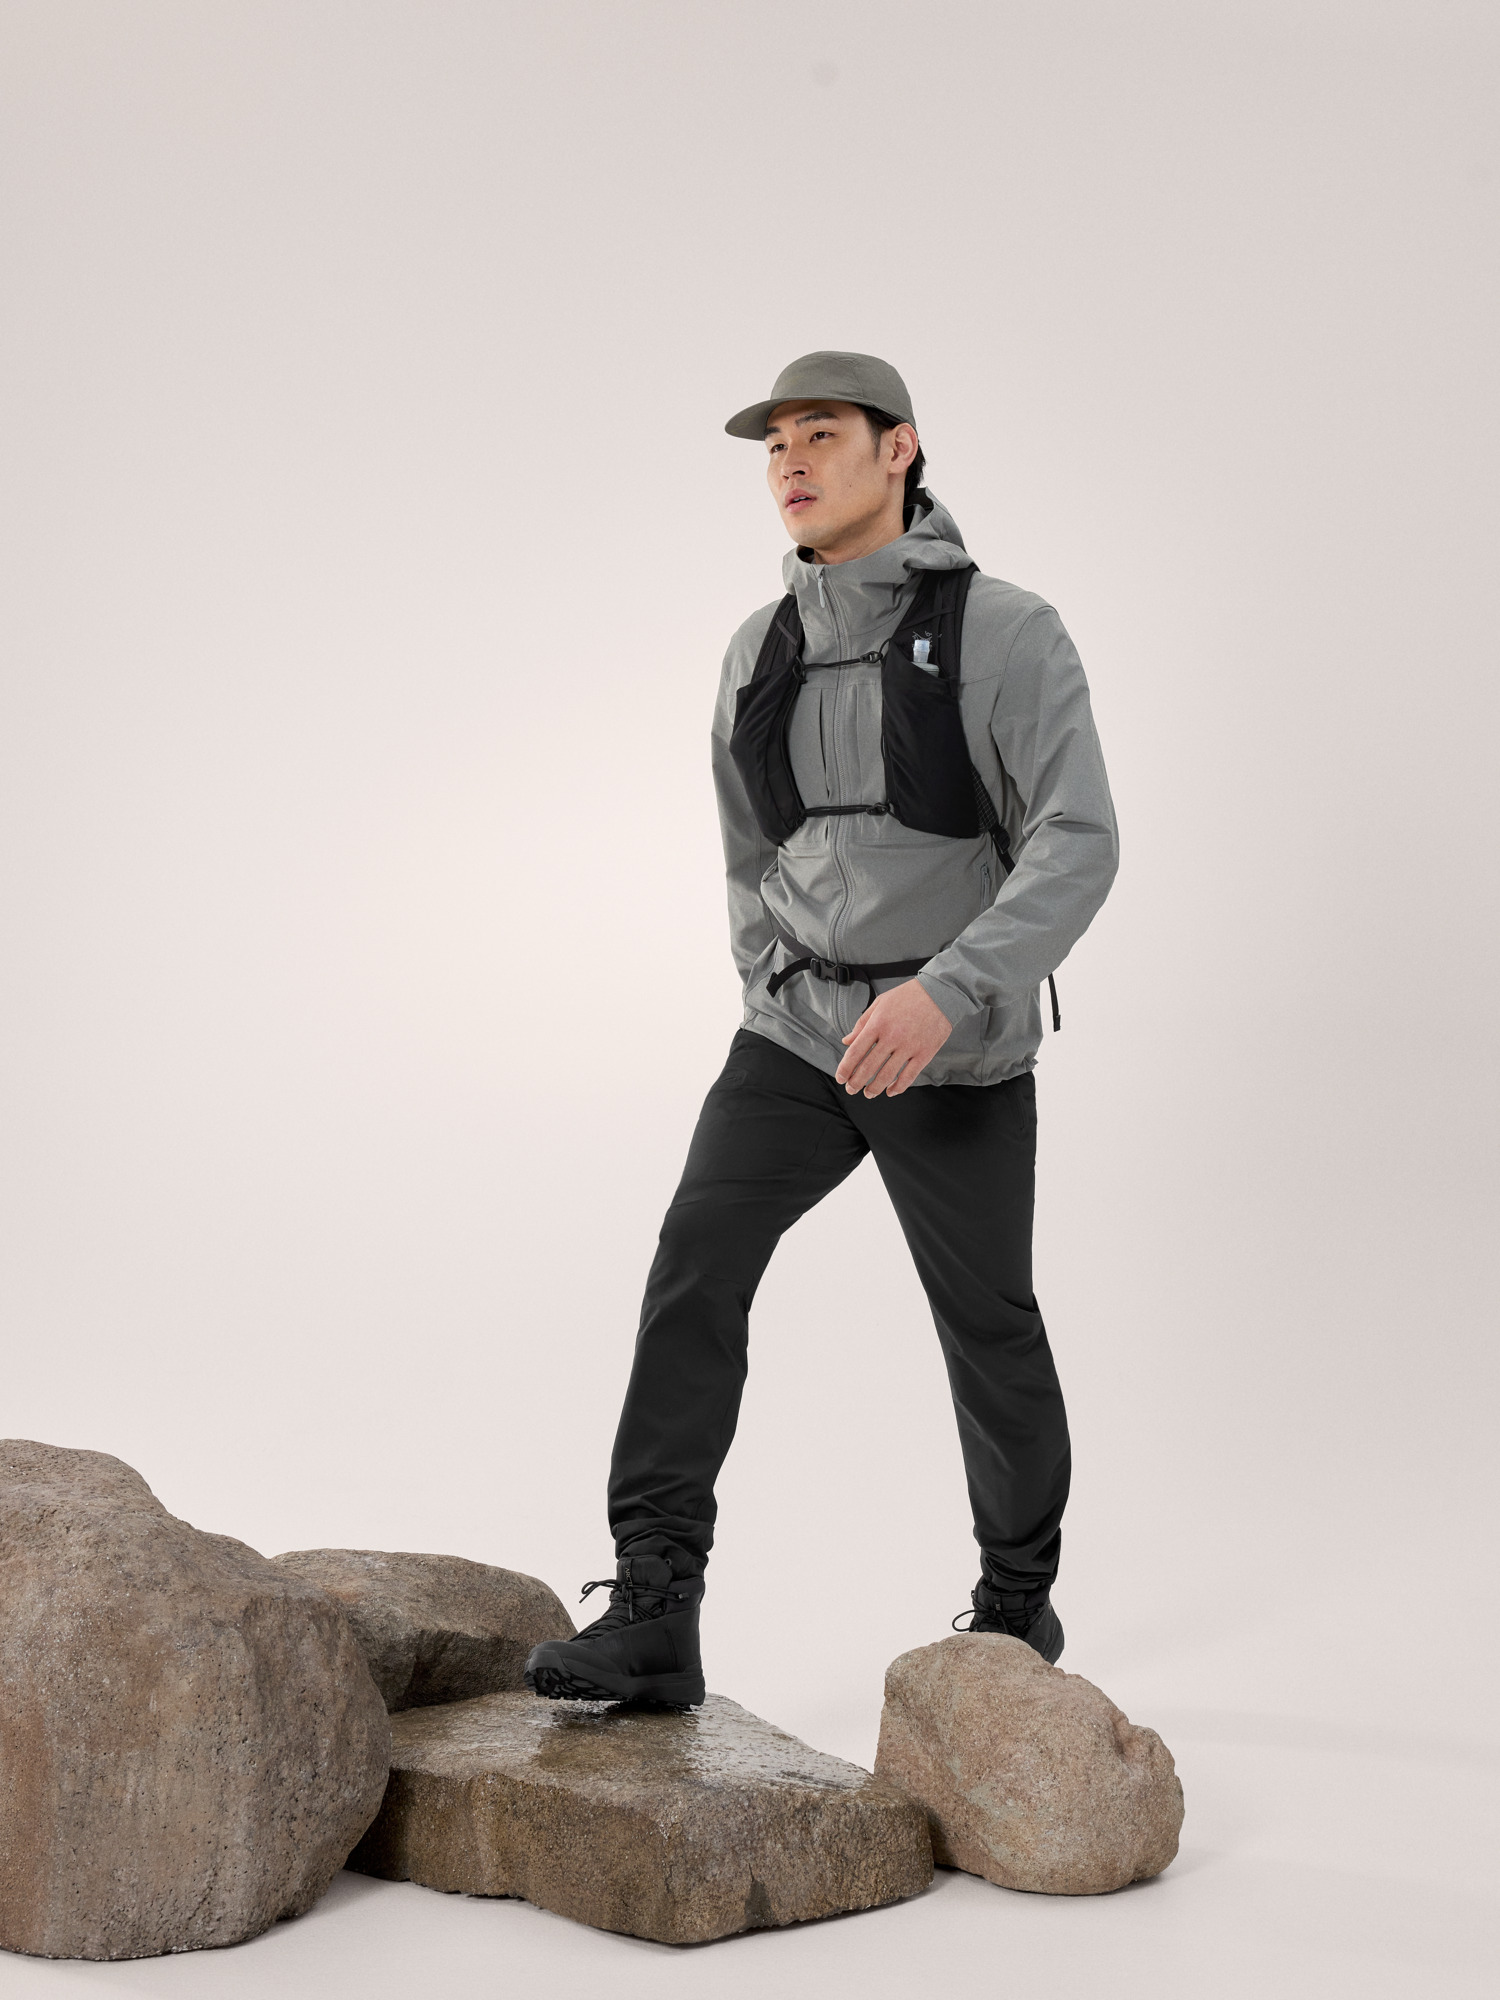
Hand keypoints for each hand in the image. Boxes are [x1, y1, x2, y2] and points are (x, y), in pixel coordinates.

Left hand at [835, 979, 953, 1097]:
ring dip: (874, 1088)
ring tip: (868, 1093)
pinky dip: (897, 1088)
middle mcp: (892, 1037)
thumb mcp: (880, 1003)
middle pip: (869, 1067)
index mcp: (878, 1024)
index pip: (855, 1052)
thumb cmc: (908, 996)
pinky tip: (890, 1091)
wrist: (940, 993)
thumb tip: (846, 1041)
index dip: (845, 1068)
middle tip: (851, 1089)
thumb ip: (862, 1023)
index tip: (840, 1078)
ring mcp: (909, 1047)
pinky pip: (908, 1077)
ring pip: (887, 1075)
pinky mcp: (925, 1054)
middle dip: (856, 1083)